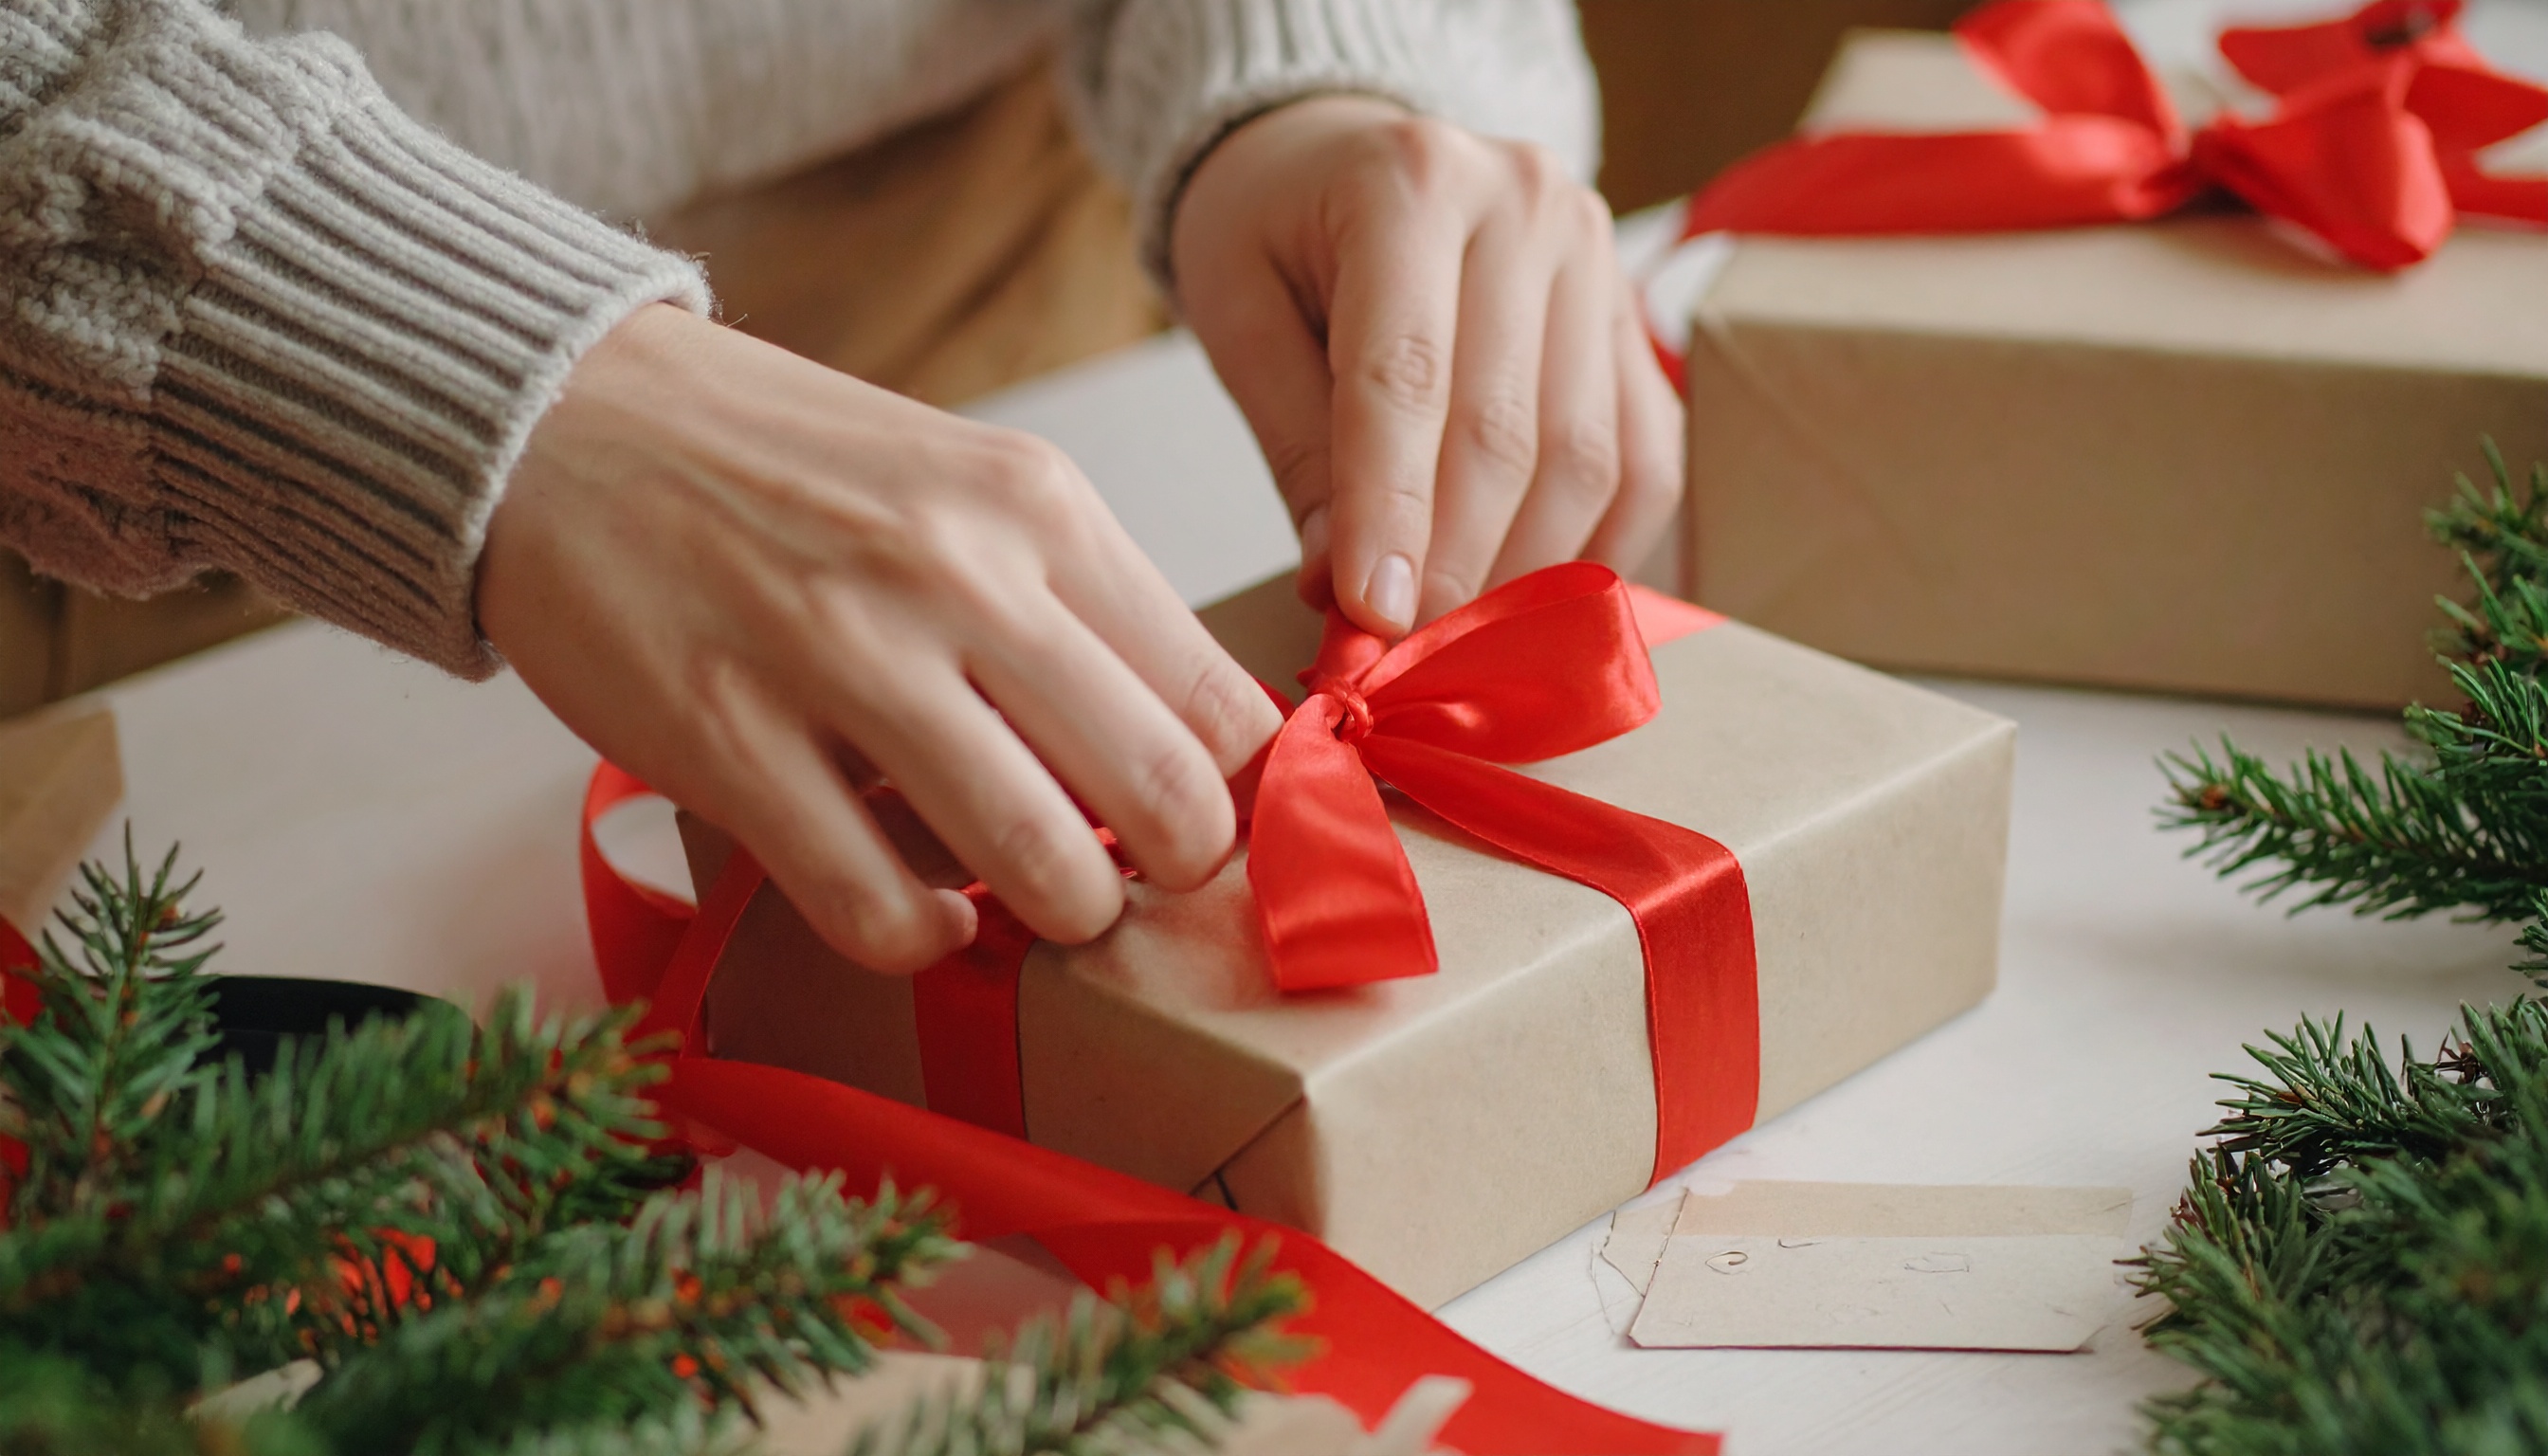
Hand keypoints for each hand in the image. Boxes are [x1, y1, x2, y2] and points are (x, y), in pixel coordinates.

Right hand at [480, 305, 1282, 971]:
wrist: (564, 416)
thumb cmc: (782, 469)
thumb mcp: (966, 484)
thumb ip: (1076, 605)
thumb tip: (1185, 757)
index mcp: (1039, 507)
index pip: (1223, 701)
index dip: (1236, 795)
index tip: (1203, 822)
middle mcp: (959, 574)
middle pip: (1165, 795)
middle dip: (1177, 875)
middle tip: (1137, 883)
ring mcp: (839, 659)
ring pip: (1040, 868)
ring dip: (1057, 919)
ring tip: (1028, 902)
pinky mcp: (726, 740)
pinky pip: (877, 909)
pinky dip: (919, 939)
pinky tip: (914, 910)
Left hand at [1172, 96, 1684, 635]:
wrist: (1346, 153)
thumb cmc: (1277, 233)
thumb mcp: (1240, 312)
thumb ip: (1297, 445)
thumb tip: (1345, 587)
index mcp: (1409, 182)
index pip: (1406, 376)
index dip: (1390, 510)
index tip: (1372, 618)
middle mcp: (1526, 204)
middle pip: (1509, 427)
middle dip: (1457, 563)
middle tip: (1408, 657)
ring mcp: (1599, 257)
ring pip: (1588, 454)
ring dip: (1528, 572)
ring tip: (1461, 640)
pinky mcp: (1635, 317)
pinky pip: (1644, 458)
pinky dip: (1598, 547)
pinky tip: (1537, 602)